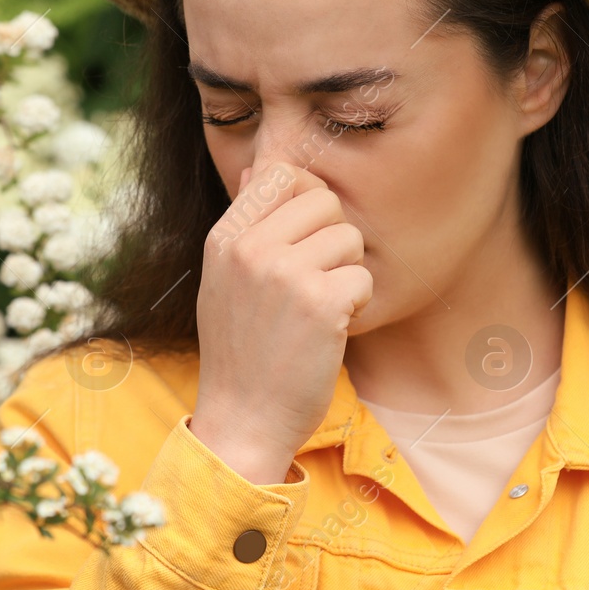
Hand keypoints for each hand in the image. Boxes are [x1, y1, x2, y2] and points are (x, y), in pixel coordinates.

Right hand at [190, 160, 371, 483]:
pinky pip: (363, 278)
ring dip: (347, 274)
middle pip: (324, 201)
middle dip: (333, 238)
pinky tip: (331, 330)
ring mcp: (284, 274)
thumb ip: (244, 224)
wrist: (242, 420)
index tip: (307, 234)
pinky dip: (357, 306)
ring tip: (321, 308)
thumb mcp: (224, 279)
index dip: (306, 198)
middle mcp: (250, 248)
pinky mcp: (320, 303)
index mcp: (225, 237)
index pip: (278, 173)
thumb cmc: (241, 351)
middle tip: (318, 278)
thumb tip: (258, 169)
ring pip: (349, 238)